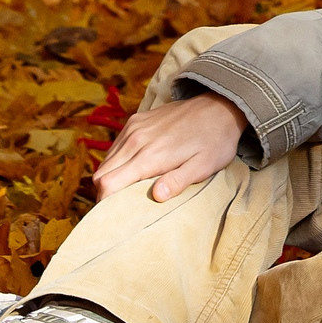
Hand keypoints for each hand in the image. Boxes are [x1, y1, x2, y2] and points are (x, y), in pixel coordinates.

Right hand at [93, 92, 245, 202]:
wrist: (220, 107)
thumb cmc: (214, 141)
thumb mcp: (204, 166)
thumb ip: (179, 181)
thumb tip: (156, 195)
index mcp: (150, 156)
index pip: (108, 183)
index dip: (105, 203)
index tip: (114, 215)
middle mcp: (135, 140)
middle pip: (101, 174)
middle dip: (105, 193)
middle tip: (121, 207)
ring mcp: (134, 127)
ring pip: (106, 160)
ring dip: (111, 177)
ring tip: (127, 189)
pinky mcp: (136, 120)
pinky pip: (115, 146)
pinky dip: (117, 161)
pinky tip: (134, 168)